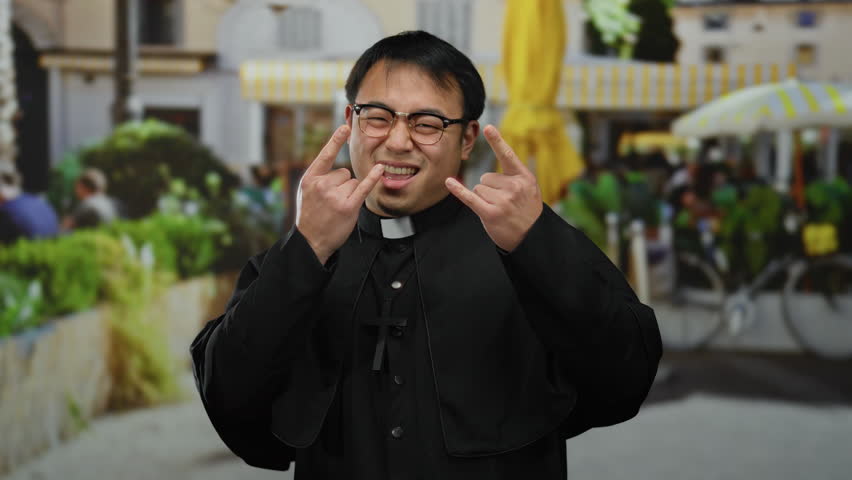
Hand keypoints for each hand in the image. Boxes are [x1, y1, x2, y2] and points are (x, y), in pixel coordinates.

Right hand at [296, 125, 383, 263]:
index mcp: (310, 179)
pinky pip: (363, 187)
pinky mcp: (348, 206)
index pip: (325, 155)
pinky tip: (380, 169)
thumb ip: (320, 177)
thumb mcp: (306, 192)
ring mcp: (335, 196)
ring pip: (352, 182)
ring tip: (337, 207)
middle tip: (331, 201)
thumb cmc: (311, 215)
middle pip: (343, 172)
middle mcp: (322, 185)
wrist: (311, 240)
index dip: (335, 140)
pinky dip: (372, 178)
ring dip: (349, 193)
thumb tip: (340, 167)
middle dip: (342, 185)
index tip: (345, 127)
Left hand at [445, 125, 542, 251]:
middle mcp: (513, 187)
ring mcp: (502, 201)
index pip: (507, 155)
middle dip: (490, 189)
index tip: (488, 127)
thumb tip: (486, 175)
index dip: (497, 141)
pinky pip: (470, 197)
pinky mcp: (490, 213)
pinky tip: (449, 182)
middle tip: (503, 202)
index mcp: (523, 178)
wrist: (532, 236)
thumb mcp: (529, 189)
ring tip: (498, 208)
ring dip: (483, 198)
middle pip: (485, 177)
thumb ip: (513, 177)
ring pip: (478, 188)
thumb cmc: (527, 210)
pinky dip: (458, 190)